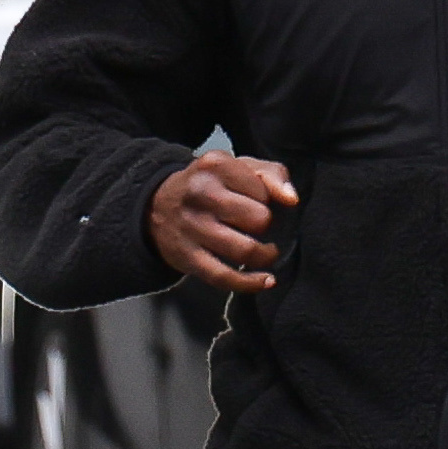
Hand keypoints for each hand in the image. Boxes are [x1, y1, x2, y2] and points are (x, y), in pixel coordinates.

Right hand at [150, 152, 298, 293]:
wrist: (156, 207)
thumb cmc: (209, 186)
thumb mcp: (238, 167)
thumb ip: (272, 175)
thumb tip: (291, 199)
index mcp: (215, 165)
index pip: (264, 191)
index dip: (267, 200)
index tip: (256, 202)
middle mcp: (200, 193)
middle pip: (259, 220)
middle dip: (266, 226)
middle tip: (258, 226)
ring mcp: (192, 227)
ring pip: (246, 251)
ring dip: (265, 255)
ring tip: (266, 252)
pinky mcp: (187, 257)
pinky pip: (225, 277)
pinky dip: (251, 283)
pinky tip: (266, 280)